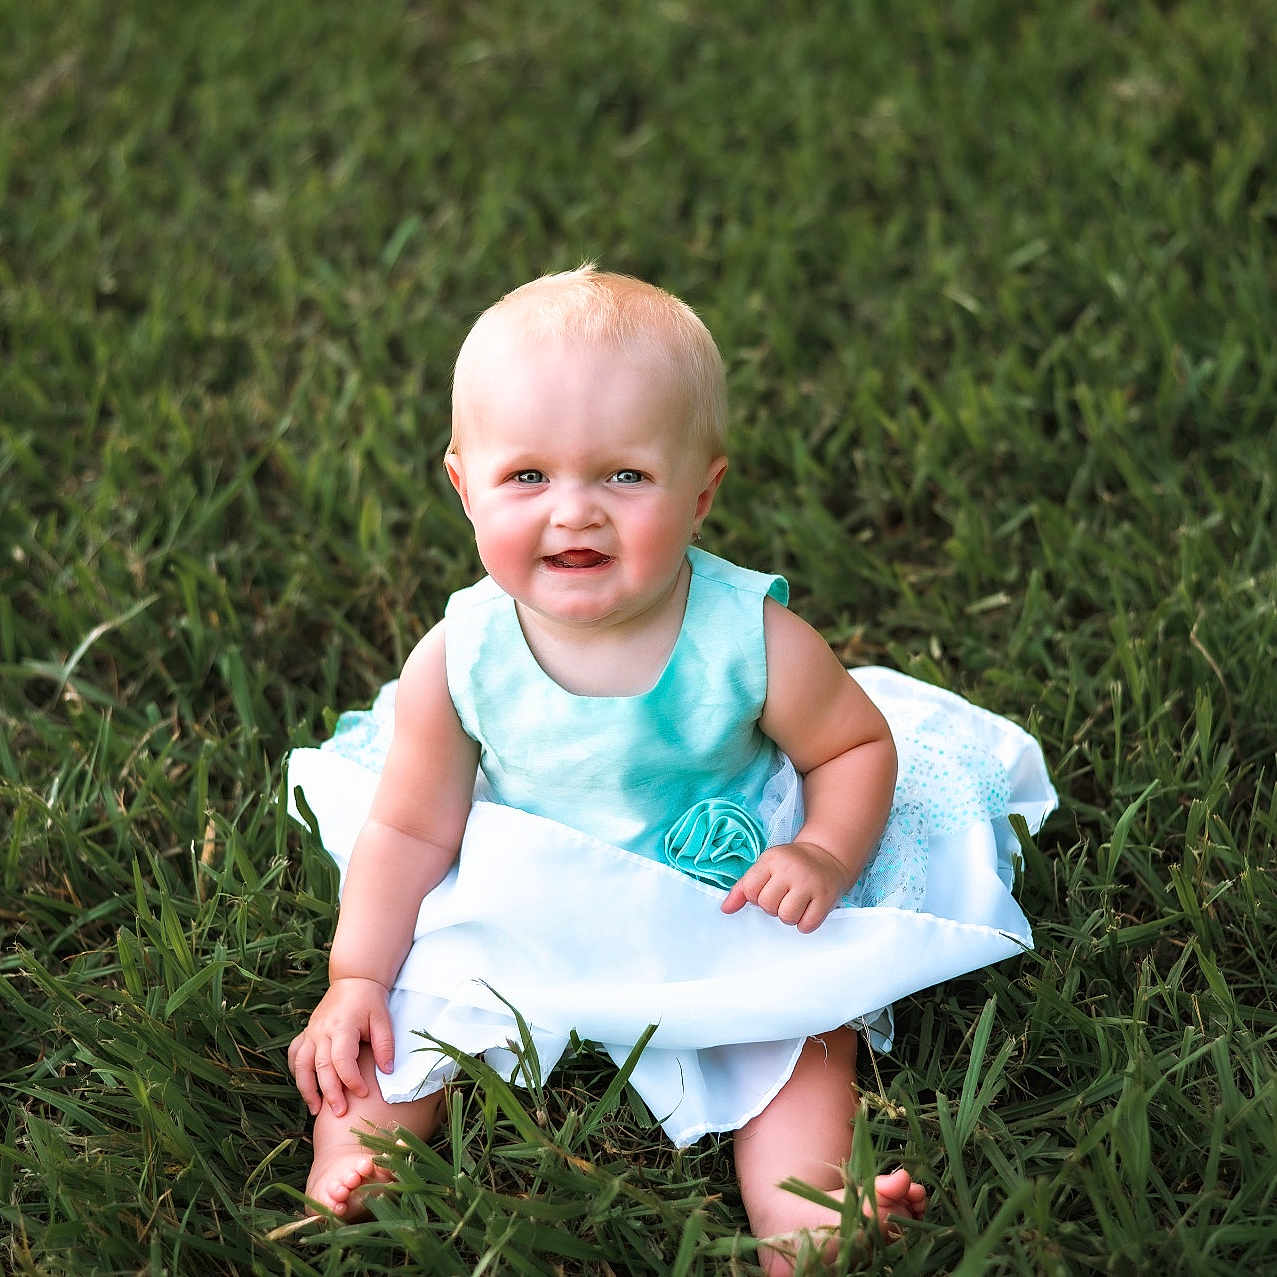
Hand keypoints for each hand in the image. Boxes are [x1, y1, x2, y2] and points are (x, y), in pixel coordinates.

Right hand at [287, 977, 393, 1117]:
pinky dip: (296, 1072)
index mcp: (342, 1027)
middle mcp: (322, 1031)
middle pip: (321, 1067)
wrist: (354, 980)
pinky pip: (294, 1055)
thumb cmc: (370, 1002)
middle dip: (330, 1093)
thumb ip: (385, 1045)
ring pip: (301, 1064)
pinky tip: (305, 1086)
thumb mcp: (383, 1019)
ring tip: (316, 1110)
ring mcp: (311, 1032)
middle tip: (340, 1113)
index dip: (351, 1080)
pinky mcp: (307, 1033)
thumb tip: (388, 1071)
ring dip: (307, 1089)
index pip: (342, 1060)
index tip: (363, 1094)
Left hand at [720, 841, 851, 933]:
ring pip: (787, 917)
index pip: (750, 890)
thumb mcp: (765, 867)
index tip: (766, 890)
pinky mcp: (826, 897)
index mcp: (772, 859)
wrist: (827, 856)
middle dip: (772, 907)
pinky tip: (807, 909)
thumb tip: (725, 910)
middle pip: (767, 905)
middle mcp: (791, 869)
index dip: (755, 896)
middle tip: (784, 896)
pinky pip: (807, 925)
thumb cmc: (790, 865)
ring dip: (788, 917)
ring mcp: (810, 883)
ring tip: (795, 903)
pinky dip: (804, 923)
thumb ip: (743, 888)